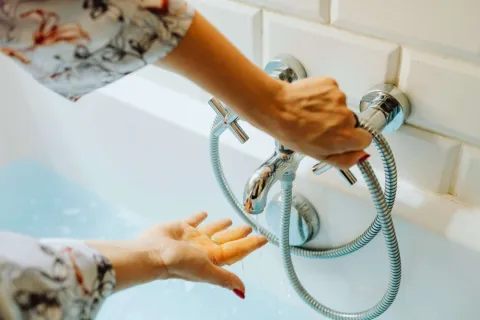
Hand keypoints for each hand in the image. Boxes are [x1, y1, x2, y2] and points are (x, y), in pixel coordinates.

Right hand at [88, 212, 266, 298]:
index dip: (250, 246)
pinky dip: (199, 217)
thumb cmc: (177, 263)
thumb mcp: (207, 270)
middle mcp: (203, 248)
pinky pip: (193, 220)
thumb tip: (242, 292)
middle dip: (237, 235)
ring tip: (229, 220)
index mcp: (212, 258)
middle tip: (248, 228)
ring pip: (211, 229)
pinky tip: (203, 213)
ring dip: (220, 225)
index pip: (236, 251)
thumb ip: (225, 278)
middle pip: (226, 240)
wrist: (152, 252)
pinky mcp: (180, 228)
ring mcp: (192, 238)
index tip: (262, 239)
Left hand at [267, 77, 371, 167]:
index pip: (365, 139)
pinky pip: (332, 93)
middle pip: (352, 122)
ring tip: (310, 114)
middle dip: (339, 125)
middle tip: (318, 127)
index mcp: (345, 137)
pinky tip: (309, 103)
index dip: (352, 140)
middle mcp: (346, 116)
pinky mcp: (331, 84)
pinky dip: (323, 97)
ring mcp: (339, 98)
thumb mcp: (318, 156)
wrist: (276, 108)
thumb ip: (344, 159)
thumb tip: (361, 156)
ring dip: (329, 110)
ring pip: (341, 106)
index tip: (340, 138)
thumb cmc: (292, 133)